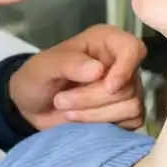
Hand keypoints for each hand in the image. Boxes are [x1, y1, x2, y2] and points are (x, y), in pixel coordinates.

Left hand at [8, 25, 147, 130]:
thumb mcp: (43, 67)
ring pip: (131, 106)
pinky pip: (132, 123)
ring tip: (68, 111)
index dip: (126, 68)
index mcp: (105, 41)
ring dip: (95, 114)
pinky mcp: (126, 114)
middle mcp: (120, 63)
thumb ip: (68, 63)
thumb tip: (99, 70)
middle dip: (92, 99)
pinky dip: (105, 125)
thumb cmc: (37, 78)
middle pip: (128, 86)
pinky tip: (83, 122)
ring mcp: (126, 89)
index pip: (133, 49)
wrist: (32, 107)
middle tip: (61, 101)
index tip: (109, 87)